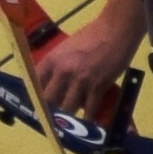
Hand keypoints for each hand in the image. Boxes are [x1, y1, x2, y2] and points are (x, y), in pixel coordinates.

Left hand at [31, 0, 139, 114]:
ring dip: (69, 117)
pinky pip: (90, 108)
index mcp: (52, 60)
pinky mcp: (98, 86)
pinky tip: (88, 122)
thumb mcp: (68, 48)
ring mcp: (80, 80)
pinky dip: (88, 117)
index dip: (36, 98)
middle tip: (54, 119)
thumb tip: (57, 82)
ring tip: (71, 124)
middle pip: (49, 101)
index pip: (35, 84)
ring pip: (68, 108)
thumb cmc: (93, 35)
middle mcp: (62, 71)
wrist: (116, 29)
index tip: (39, 106)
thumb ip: (59, 65)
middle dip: (51, 111)